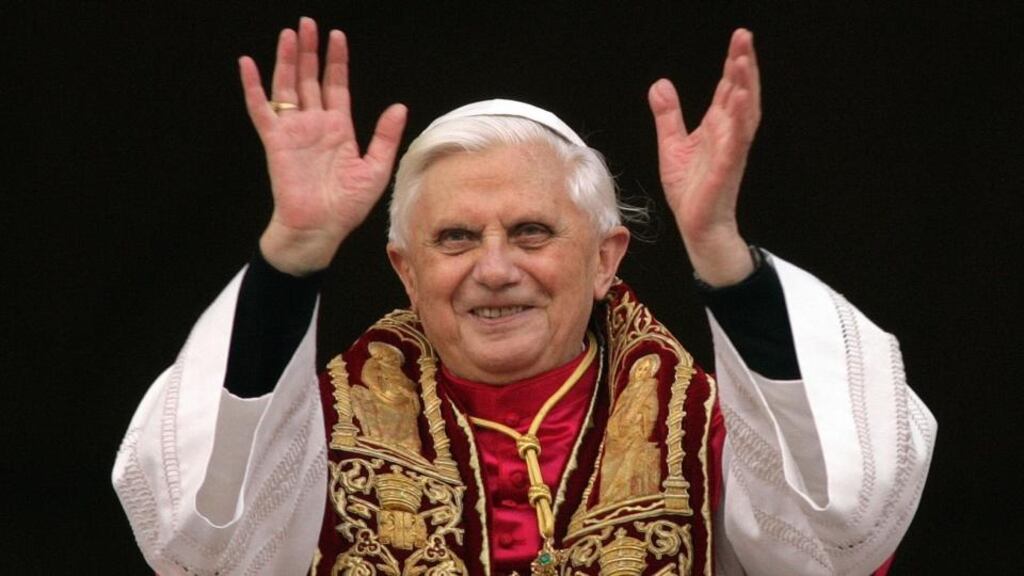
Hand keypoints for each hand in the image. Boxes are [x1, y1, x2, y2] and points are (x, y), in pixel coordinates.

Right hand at [239, 17, 406, 274]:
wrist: (319, 230)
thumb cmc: (346, 207)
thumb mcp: (375, 170)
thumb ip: (385, 137)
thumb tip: (398, 107)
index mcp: (339, 129)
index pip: (336, 86)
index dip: (336, 61)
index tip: (337, 36)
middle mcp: (315, 125)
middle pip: (310, 79)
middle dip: (310, 51)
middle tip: (308, 23)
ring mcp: (294, 131)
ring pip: (288, 87)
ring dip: (287, 60)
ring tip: (289, 34)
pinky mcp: (275, 142)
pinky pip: (261, 109)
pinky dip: (253, 87)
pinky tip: (248, 64)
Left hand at [648, 29, 760, 285]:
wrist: (696, 225)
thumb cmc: (691, 189)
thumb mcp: (672, 144)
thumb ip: (668, 115)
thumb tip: (660, 84)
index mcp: (717, 127)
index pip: (728, 88)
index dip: (733, 63)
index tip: (738, 38)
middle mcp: (728, 134)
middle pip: (741, 93)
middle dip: (744, 65)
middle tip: (744, 37)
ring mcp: (730, 151)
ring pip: (743, 114)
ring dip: (746, 87)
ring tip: (744, 61)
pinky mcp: (725, 169)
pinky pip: (735, 143)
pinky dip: (737, 122)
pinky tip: (738, 101)